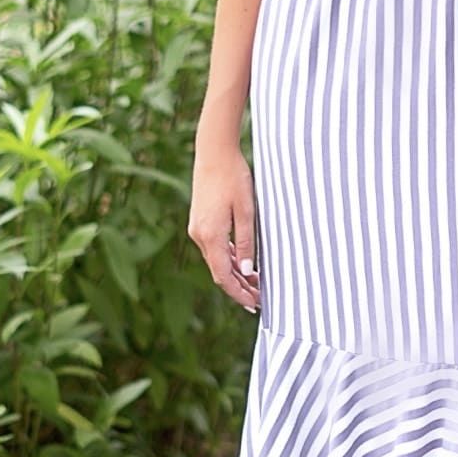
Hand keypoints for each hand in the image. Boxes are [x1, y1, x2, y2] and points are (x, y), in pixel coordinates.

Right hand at [188, 145, 259, 313]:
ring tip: (256, 283)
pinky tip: (244, 263)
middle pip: (219, 272)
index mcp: (210, 235)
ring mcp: (197, 229)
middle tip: (259, 300)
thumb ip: (247, 242)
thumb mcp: (247, 211)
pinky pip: (214, 248)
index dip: (238, 293)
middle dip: (238, 288)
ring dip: (234, 274)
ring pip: (217, 261)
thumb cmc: (234, 177)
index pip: (224, 276)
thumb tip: (247, 272)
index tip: (255, 304)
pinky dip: (229, 259)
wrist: (214, 152)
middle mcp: (199, 235)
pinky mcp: (200, 222)